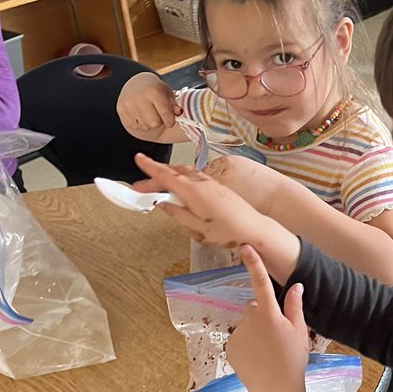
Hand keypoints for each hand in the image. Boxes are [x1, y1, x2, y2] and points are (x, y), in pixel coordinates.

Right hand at [117, 73, 177, 136]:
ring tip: (149, 114)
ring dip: (149, 124)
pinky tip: (140, 114)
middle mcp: (139, 96)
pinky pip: (134, 126)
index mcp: (153, 91)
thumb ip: (174, 104)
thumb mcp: (167, 93)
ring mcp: (128, 103)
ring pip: (144, 126)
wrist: (136, 83)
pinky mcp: (120, 109)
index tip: (170, 121)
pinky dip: (139, 123)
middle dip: (159, 122)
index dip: (170, 121)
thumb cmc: (155, 90)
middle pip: (154, 123)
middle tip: (158, 115)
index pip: (165, 114)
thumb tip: (178, 112)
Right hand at [134, 152, 270, 249]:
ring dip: (172, 174)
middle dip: (157, 174)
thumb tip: (163, 204)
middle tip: (144, 184)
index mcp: (192, 191)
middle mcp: (202, 183)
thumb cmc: (227, 231)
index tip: (139, 159)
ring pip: (187, 172)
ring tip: (161, 183)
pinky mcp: (220, 187)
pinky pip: (197, 176)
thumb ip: (176, 213)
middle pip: (174, 172)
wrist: (254, 229)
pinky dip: (185, 178)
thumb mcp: (194, 228)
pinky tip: (184, 187)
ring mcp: (212, 183)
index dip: (150, 167)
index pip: (165, 175)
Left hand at [228, 247, 315, 391]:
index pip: (261, 282)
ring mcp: (238, 333)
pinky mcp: (230, 346)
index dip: (254, 263)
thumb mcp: (300, 331)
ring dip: (256, 331)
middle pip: (256, 307)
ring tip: (269, 350)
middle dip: (265, 315)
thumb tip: (296, 286)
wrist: (275, 388)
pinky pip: (240, 338)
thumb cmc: (292, 359)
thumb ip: (295, 306)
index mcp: (269, 313)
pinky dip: (247, 344)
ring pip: (248, 323)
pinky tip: (258, 357)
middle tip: (279, 335)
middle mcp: (250, 319)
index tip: (245, 246)